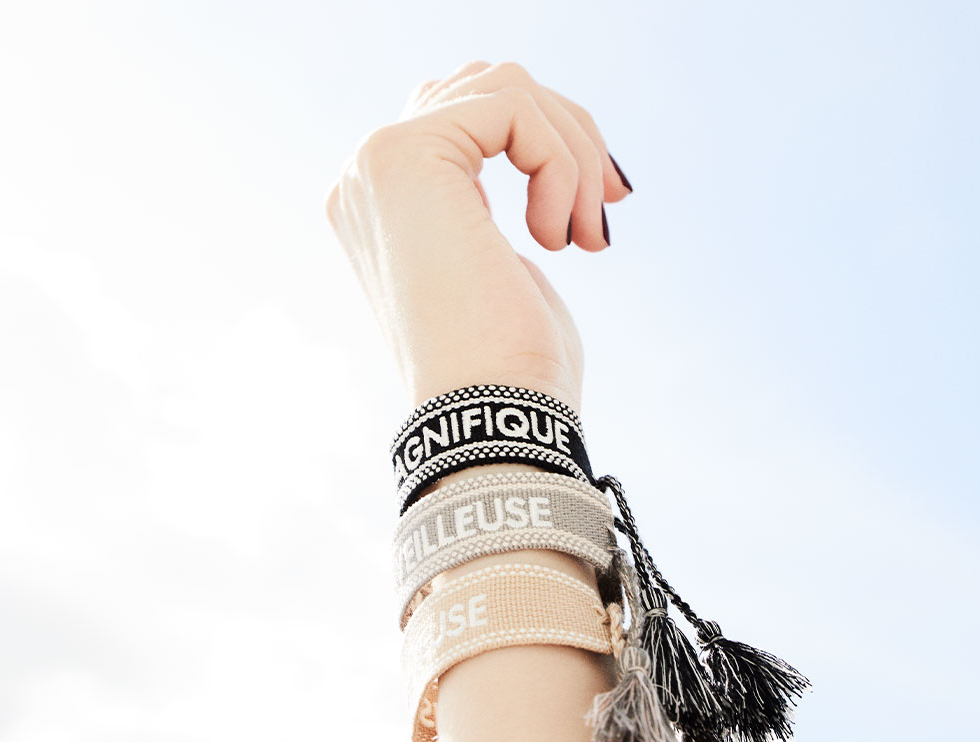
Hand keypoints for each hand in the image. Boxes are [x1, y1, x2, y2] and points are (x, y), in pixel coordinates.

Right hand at [325, 60, 631, 415]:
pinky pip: (514, 108)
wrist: (492, 414)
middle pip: (488, 90)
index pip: (468, 119)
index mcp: (388, 207)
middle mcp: (369, 179)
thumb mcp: (505, 266)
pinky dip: (561, 163)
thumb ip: (495, 204)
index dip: (550, 147)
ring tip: (584, 231)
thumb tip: (536, 153)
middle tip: (610, 205)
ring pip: (505, 88)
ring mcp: (379, 165)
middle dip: (567, 139)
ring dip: (572, 153)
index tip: (602, 208)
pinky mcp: (404, 157)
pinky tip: (557, 236)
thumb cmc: (511, 364)